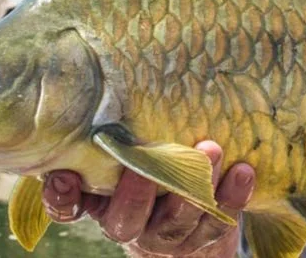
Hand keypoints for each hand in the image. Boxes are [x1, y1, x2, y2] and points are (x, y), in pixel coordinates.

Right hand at [41, 140, 255, 256]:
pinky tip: (242, 170)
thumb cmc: (151, 162)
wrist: (193, 218)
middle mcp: (127, 224)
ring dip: (194, 187)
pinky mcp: (204, 238)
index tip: (65, 175)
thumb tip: (112, 67)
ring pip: (177, 220)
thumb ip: (116, 127)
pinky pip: (219, 220)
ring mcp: (166, 236)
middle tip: (148, 165)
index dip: (63, 196)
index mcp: (100, 201)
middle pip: (125, 218)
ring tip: (210, 150)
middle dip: (138, 191)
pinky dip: (232, 194)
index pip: (70, 206)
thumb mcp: (127, 148)